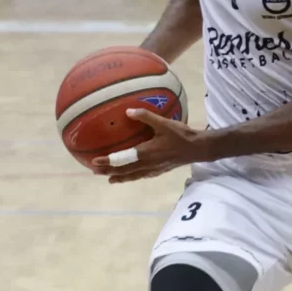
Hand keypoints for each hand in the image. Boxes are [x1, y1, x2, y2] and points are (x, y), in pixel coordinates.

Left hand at [91, 109, 205, 182]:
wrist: (197, 149)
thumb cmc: (180, 135)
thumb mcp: (163, 123)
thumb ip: (145, 117)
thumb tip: (128, 111)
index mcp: (145, 153)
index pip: (122, 159)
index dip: (107, 161)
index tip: (94, 161)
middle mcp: (147, 164)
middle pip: (124, 171)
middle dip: (109, 171)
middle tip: (95, 171)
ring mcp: (153, 170)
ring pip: (132, 176)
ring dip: (119, 177)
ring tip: (108, 179)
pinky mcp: (159, 171)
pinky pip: (141, 176)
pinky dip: (131, 177)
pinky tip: (130, 176)